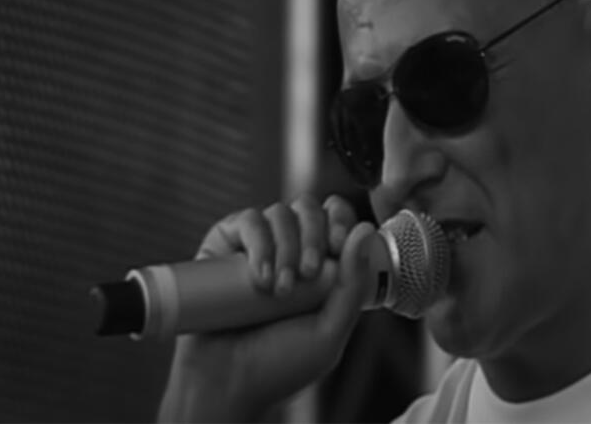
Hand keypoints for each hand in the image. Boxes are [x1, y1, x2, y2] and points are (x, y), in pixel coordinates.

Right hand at [157, 194, 370, 422]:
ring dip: (286, 247)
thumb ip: (353, 284)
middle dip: (315, 235)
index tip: (337, 247)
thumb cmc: (279, 364)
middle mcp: (290, 248)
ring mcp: (258, 244)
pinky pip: (248, 221)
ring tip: (279, 291)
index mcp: (322, 265)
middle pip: (311, 208)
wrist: (226, 383)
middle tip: (308, 274)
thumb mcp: (330, 331)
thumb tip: (364, 228)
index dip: (341, 222)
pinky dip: (259, 243)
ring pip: (281, 212)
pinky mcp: (225, 245)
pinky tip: (259, 278)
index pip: (338, 218)